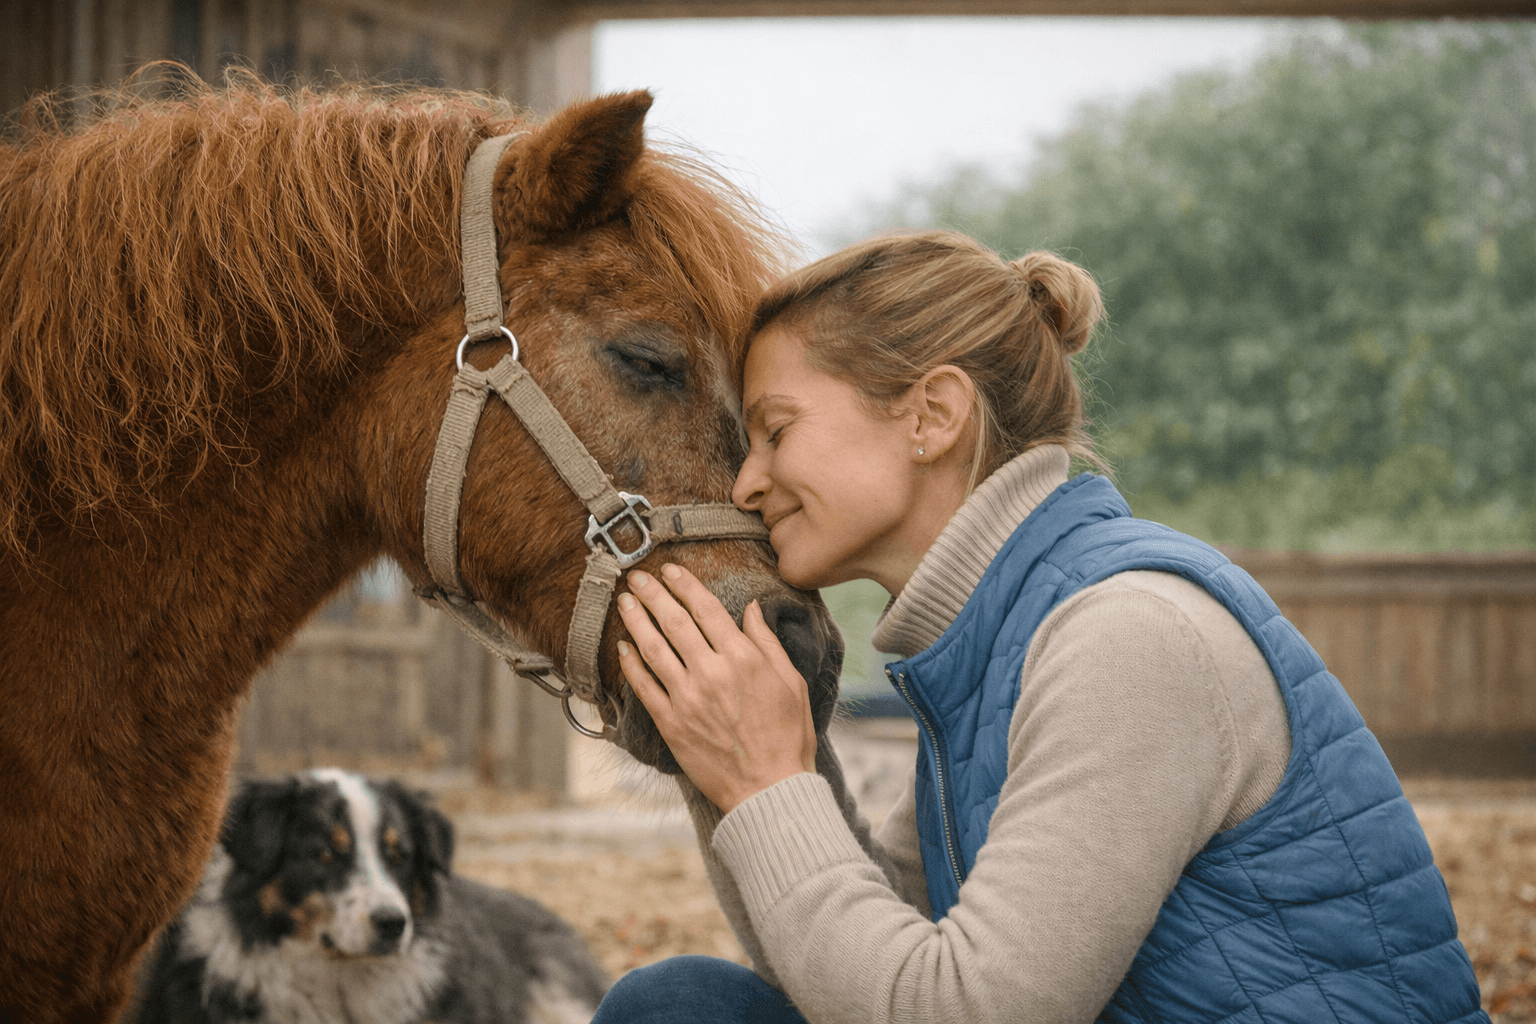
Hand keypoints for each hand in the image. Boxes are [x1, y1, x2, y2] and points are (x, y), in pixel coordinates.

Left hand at [616, 563, 816, 813]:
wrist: (770, 788)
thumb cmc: (787, 736)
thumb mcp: (791, 682)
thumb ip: (766, 643)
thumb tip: (750, 609)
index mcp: (743, 659)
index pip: (706, 609)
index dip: (685, 585)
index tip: (670, 569)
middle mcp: (712, 672)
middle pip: (674, 622)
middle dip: (653, 594)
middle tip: (636, 576)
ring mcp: (688, 698)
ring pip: (653, 649)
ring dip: (636, 621)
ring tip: (624, 601)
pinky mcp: (672, 723)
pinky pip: (644, 687)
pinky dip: (631, 664)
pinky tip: (622, 646)